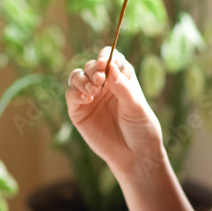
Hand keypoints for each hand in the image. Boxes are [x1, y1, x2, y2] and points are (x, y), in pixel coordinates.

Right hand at [66, 47, 162, 176]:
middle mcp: (104, 85)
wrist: (134, 155)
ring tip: (93, 91)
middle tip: (100, 81)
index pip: (110, 57)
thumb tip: (110, 67)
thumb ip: (123, 87)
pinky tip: (87, 99)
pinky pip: (70, 95)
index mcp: (121, 78)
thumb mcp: (135, 106)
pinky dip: (75, 93)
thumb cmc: (140, 128)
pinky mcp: (78, 110)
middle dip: (93, 70)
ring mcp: (90, 97)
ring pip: (77, 76)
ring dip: (82, 79)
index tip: (104, 63)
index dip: (105, 55)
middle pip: (92, 66)